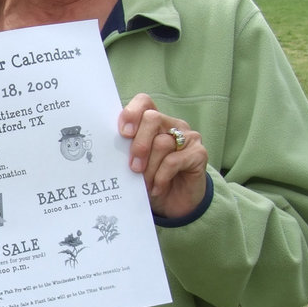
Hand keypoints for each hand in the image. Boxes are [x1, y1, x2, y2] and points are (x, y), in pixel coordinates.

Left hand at [118, 94, 207, 218]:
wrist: (174, 204)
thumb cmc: (150, 180)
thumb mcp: (134, 165)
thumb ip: (125, 151)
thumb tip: (108, 148)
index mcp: (154, 123)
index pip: (144, 102)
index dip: (132, 112)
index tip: (123, 133)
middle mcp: (172, 124)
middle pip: (152, 118)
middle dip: (139, 144)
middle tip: (133, 167)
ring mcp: (188, 137)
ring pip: (162, 143)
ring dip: (149, 168)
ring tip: (144, 184)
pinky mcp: (199, 153)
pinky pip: (174, 160)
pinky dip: (161, 177)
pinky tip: (157, 187)